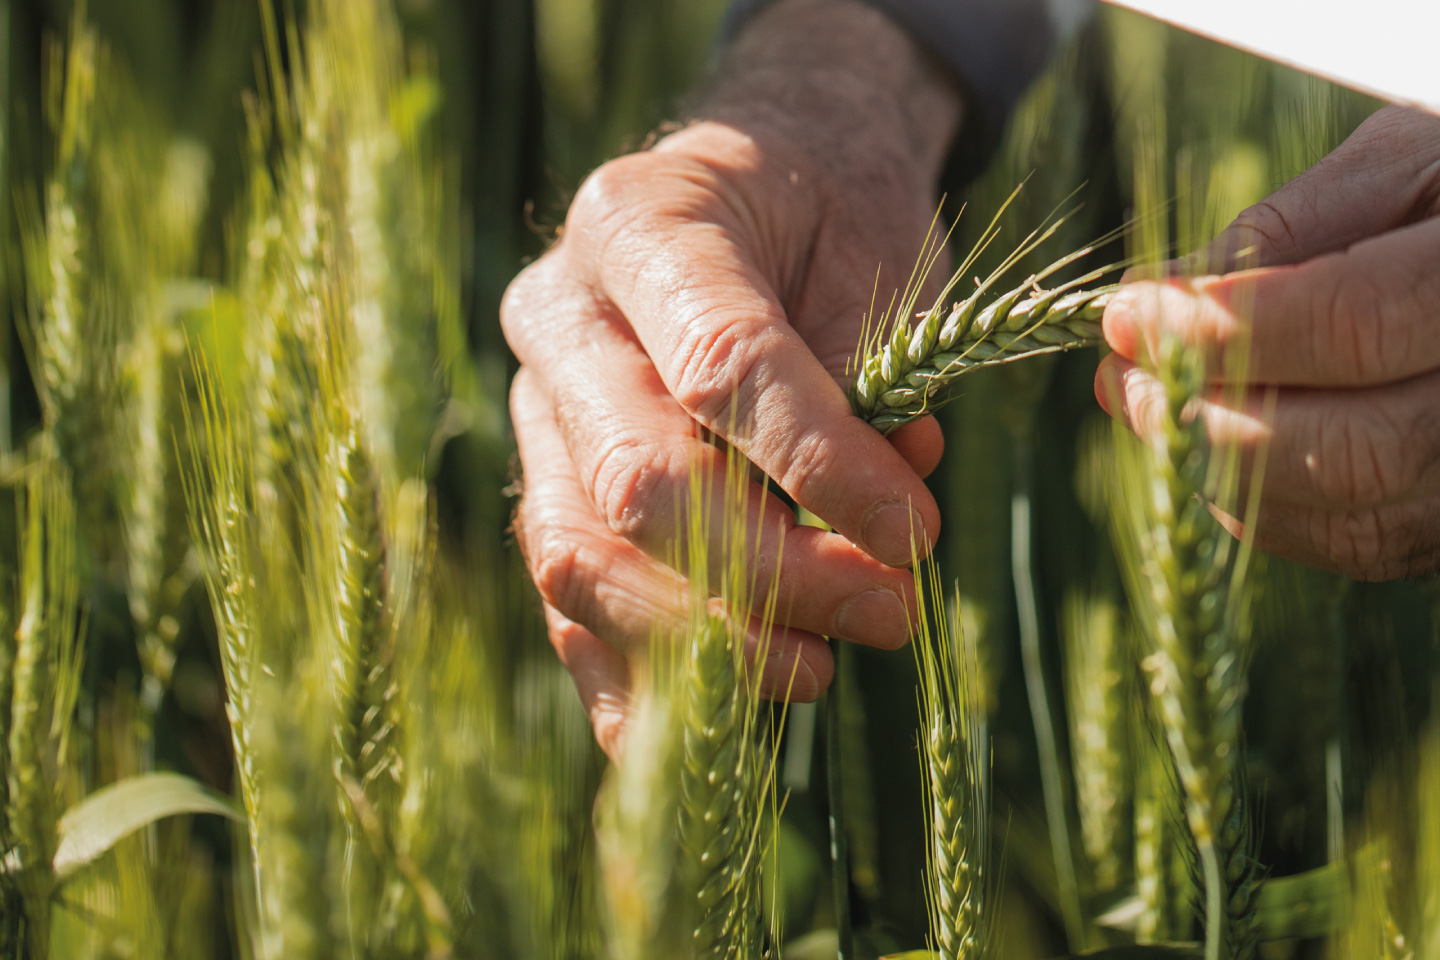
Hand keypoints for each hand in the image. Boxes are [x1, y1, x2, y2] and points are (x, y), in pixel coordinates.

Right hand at [502, 0, 962, 755]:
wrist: (754, 182)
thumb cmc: (827, 213)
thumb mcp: (873, 252)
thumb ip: (875, 378)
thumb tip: (888, 515)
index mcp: (640, 222)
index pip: (720, 368)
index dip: (821, 467)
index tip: (914, 536)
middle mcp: (561, 316)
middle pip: (633, 479)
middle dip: (769, 572)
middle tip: (888, 611)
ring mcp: (535, 407)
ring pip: (576, 555)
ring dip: (703, 639)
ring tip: (818, 670)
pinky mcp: (543, 483)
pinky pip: (562, 599)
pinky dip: (630, 681)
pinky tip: (710, 735)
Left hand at [1097, 104, 1439, 580]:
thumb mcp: (1404, 162)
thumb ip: (1292, 226)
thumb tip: (1170, 289)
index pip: (1355, 325)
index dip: (1224, 328)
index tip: (1126, 313)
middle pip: (1356, 450)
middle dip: (1208, 418)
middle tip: (1119, 375)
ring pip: (1351, 515)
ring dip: (1219, 469)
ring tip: (1141, 404)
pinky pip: (1357, 543)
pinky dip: (1260, 504)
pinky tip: (1201, 445)